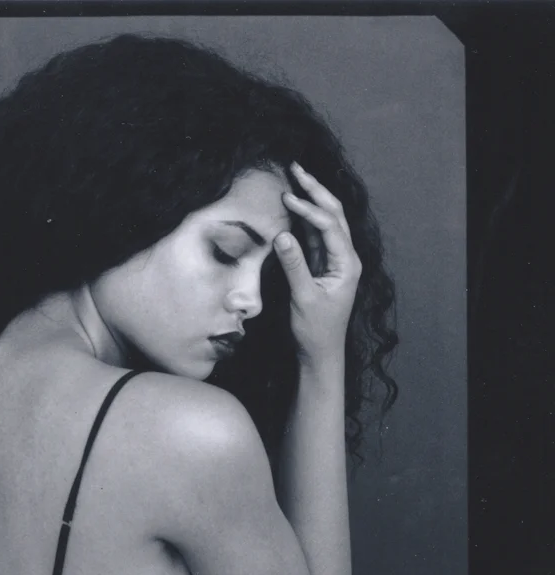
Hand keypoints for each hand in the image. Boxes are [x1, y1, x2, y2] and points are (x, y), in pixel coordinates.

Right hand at [274, 163, 361, 364]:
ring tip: (294, 179)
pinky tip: (291, 207)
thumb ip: (294, 265)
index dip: (308, 209)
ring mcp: (334, 260)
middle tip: (296, 168)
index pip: (329, 226)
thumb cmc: (315, 329)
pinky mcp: (321, 266)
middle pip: (333, 214)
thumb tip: (282, 235)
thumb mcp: (303, 297)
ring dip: (310, 200)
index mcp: (347, 264)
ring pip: (324, 222)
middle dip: (316, 190)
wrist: (320, 352)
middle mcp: (345, 257)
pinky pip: (313, 236)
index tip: (287, 198)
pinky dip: (303, 220)